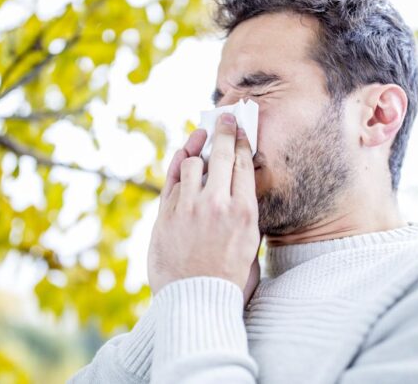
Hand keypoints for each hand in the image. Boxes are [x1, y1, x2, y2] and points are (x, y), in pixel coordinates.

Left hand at [148, 113, 260, 304]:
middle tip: (225, 118)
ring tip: (201, 147)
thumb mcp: (252, 245)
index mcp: (244, 211)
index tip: (240, 129)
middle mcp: (217, 204)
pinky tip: (184, 156)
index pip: (243, 162)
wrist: (197, 300)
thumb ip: (247, 214)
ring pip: (192, 163)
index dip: (241, 140)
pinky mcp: (166, 215)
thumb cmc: (230, 278)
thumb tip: (241, 188)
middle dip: (224, 130)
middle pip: (220, 153)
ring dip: (197, 153)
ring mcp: (189, 208)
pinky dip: (178, 166)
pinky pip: (172, 180)